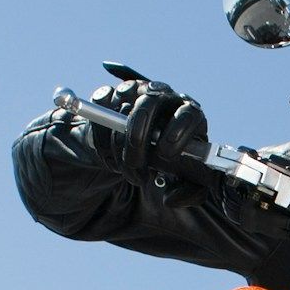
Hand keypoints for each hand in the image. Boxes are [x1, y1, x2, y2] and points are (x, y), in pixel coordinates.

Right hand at [83, 64, 208, 180]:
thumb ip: (188, 192)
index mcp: (189, 113)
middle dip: (138, 139)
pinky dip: (101, 137)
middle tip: (137, 169)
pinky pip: (100, 108)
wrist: (146, 148)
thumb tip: (171, 199)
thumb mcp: (186, 180)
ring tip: (125, 171)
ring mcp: (136, 90)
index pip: (188, 112)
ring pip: (121, 108)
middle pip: (149, 103)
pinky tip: (110, 159)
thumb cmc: (172, 162)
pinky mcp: (112, 93)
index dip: (177, 132)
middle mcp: (164, 95)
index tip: (166, 156)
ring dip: (118, 145)